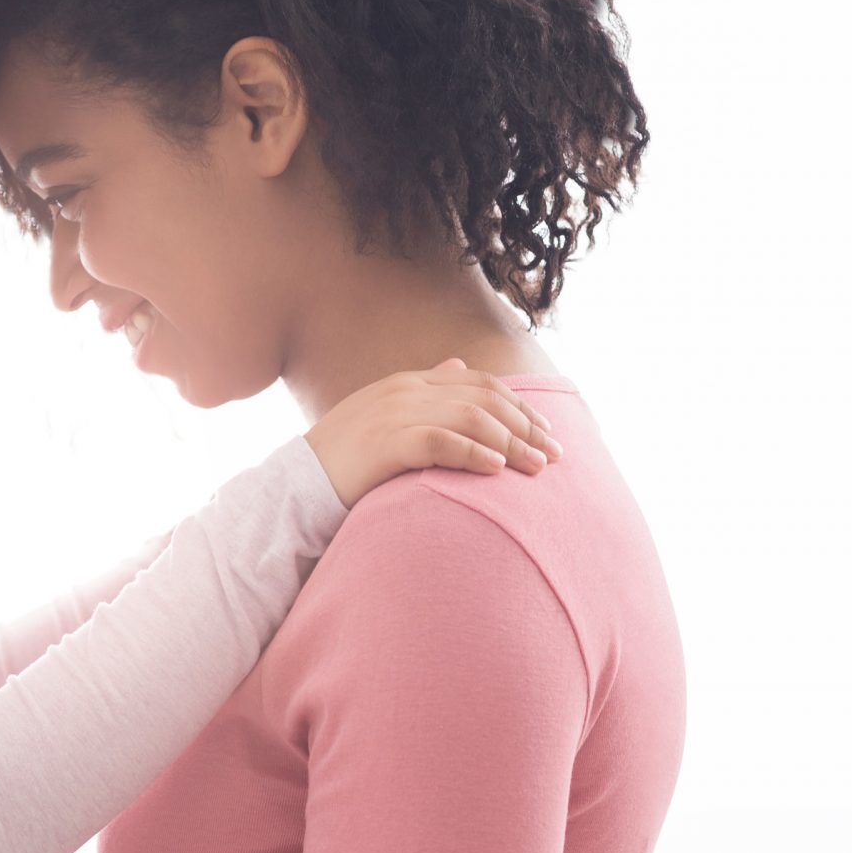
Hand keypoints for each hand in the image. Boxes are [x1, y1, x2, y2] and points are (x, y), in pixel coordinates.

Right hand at [304, 359, 563, 508]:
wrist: (295, 486)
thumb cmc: (344, 461)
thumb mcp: (384, 416)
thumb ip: (424, 393)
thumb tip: (458, 366)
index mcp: (408, 382)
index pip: (479, 384)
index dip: (520, 407)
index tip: (548, 434)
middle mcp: (405, 391)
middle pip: (483, 399)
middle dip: (526, 426)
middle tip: (556, 456)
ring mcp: (393, 414)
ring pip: (470, 418)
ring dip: (511, 443)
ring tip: (536, 468)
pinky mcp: (384, 443)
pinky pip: (440, 442)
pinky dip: (473, 454)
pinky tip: (496, 470)